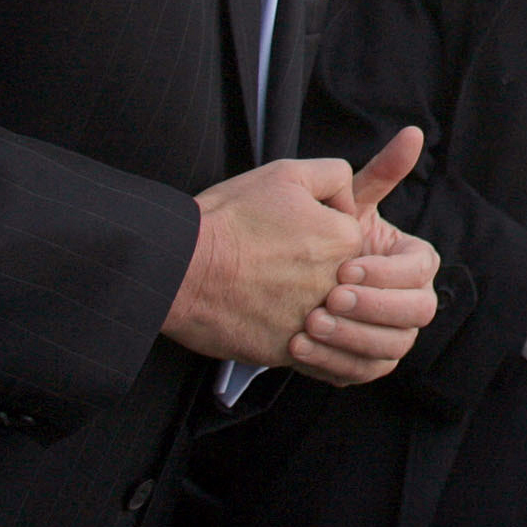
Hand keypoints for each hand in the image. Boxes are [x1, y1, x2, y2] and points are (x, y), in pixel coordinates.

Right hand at [163, 158, 362, 364]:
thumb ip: (333, 176)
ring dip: (303, 303)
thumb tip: (346, 201)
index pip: (348, 236)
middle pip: (342, 277)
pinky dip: (287, 334)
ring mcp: (314, 322)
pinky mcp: (287, 352)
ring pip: (325, 314)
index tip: (291, 234)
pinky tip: (261, 316)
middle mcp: (339, 284)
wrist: (178, 268)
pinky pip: (305, 348)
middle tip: (276, 262)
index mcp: (344, 239)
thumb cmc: (228, 219)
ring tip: (265, 289)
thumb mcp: (287, 174)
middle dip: (315, 269)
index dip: (320, 230)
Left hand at [290, 127, 440, 385]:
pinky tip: (298, 345)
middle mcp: (395, 295)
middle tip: (329, 299)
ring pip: (394, 348)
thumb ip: (378, 172)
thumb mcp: (331, 195)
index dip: (390, 272)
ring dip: (355, 338)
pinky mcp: (348, 360)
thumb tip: (414, 134)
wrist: (222, 272)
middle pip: (419, 311)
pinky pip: (361, 372)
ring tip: (309, 324)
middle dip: (376, 308)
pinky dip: (335, 362)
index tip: (346, 268)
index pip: (423, 266)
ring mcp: (375, 331)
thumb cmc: (277, 228)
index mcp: (398, 256)